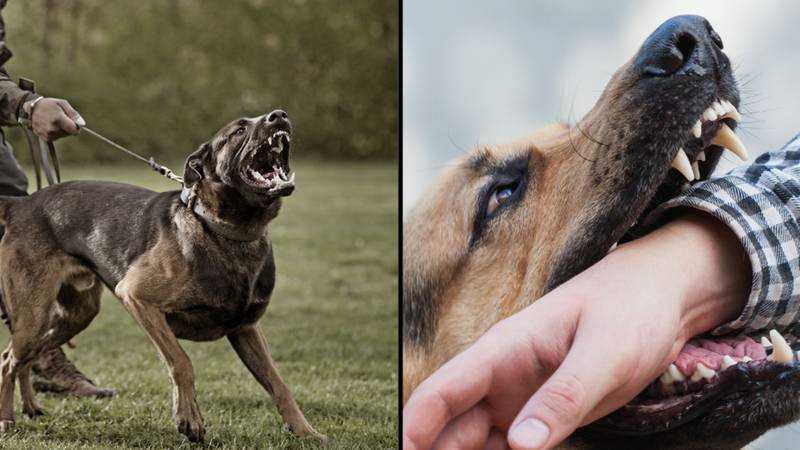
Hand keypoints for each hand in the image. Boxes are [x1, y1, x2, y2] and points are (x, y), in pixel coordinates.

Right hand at [31, 97, 84, 140]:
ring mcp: (48, 135)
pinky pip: (57, 137)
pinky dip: (56, 132)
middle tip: (60, 117)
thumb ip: (74, 114)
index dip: (76, 125)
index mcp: (58, 120)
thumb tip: (82, 124)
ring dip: (62, 129)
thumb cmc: (48, 105)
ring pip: (64, 135)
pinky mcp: (45, 138)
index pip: (75, 130)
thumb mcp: (62, 104)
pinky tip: (50, 125)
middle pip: (70, 133)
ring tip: (54, 120)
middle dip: (68, 126)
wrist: (30, 109)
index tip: (72, 119)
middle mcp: (52, 129)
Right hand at [402, 211, 750, 449]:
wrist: (662, 297)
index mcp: (503, 350)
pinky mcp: (543, 414)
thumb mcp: (605, 353)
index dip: (417, 427)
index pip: (441, 390)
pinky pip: (509, 448)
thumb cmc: (631, 310)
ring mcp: (519, 397)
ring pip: (474, 440)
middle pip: (451, 424)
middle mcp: (501, 377)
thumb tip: (520, 446)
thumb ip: (563, 398)